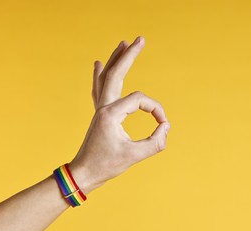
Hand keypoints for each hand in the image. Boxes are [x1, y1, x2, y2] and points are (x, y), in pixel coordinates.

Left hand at [69, 36, 170, 193]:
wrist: (84, 172)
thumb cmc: (107, 165)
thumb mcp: (135, 156)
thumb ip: (156, 142)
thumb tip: (165, 126)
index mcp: (111, 114)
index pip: (140, 100)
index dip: (156, 110)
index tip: (163, 125)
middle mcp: (104, 107)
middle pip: (116, 73)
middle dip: (129, 56)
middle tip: (140, 39)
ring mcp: (99, 109)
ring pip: (106, 78)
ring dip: (115, 60)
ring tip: (122, 43)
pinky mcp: (99, 114)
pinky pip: (99, 88)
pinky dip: (100, 75)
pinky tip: (98, 63)